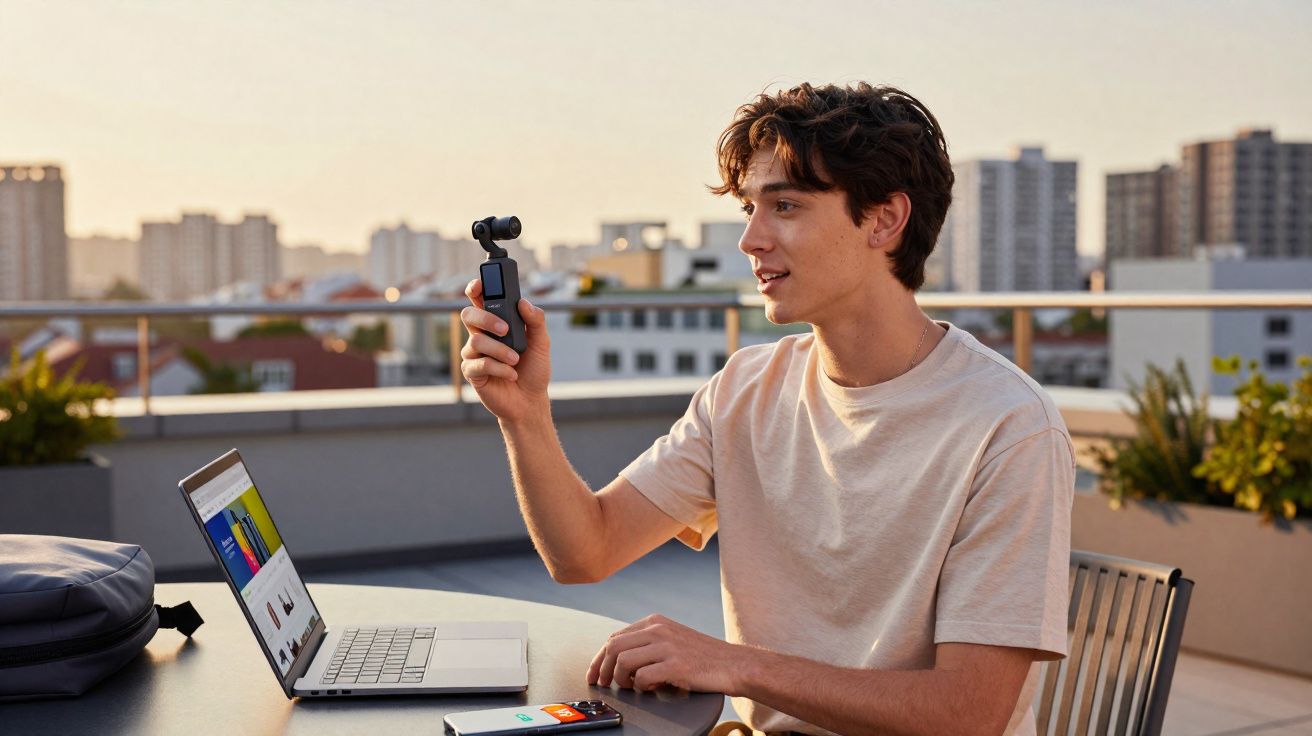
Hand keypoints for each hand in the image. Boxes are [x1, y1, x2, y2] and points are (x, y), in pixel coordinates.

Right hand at [460, 279, 551, 421]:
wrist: (531, 401)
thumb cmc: (534, 369)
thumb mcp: (541, 342)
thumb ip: (535, 320)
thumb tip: (524, 303)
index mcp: (495, 323)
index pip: (479, 300)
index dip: (475, 288)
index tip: (479, 284)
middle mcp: (481, 335)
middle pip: (469, 314)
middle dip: (486, 318)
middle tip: (506, 330)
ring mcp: (474, 354)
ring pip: (476, 341)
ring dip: (500, 350)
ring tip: (516, 360)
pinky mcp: (472, 373)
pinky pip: (479, 364)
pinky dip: (499, 368)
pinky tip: (511, 374)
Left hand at [586, 614, 746, 694]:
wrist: (734, 663)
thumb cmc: (702, 656)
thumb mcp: (672, 639)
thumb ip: (647, 643)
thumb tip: (617, 660)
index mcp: (655, 621)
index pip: (614, 637)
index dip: (599, 658)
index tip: (594, 674)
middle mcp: (658, 629)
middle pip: (612, 647)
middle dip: (601, 669)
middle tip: (603, 685)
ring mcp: (667, 646)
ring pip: (623, 661)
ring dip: (621, 680)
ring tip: (633, 686)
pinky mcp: (676, 665)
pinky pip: (642, 677)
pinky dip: (641, 687)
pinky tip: (651, 689)